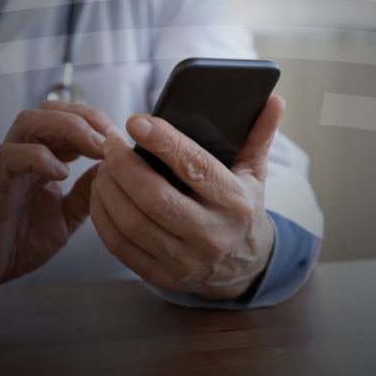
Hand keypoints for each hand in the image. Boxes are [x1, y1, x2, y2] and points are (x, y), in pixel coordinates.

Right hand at [0, 101, 114, 305]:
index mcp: (42, 159)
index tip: (123, 142)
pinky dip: (38, 157)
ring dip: (68, 127)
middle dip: (87, 118)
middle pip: (52, 110)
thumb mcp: (65, 216)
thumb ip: (85, 193)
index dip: (98, 125)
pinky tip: (60, 173)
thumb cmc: (15, 241)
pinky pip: (11, 155)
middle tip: (112, 139)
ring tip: (93, 148)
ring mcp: (7, 165)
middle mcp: (24, 154)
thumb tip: (114, 170)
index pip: (71, 121)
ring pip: (31, 121)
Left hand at [91, 95, 284, 299]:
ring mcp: (185, 259)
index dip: (162, 141)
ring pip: (132, 222)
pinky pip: (121, 246)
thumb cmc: (242, 209)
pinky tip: (101, 195)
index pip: (193, 166)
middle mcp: (211, 233)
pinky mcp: (163, 275)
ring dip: (108, 189)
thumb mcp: (255, 173)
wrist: (245, 266)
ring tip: (103, 167)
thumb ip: (259, 135)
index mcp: (234, 201)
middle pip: (154, 196)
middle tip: (110, 144)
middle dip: (123, 165)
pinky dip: (103, 217)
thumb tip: (274, 101)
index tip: (136, 121)